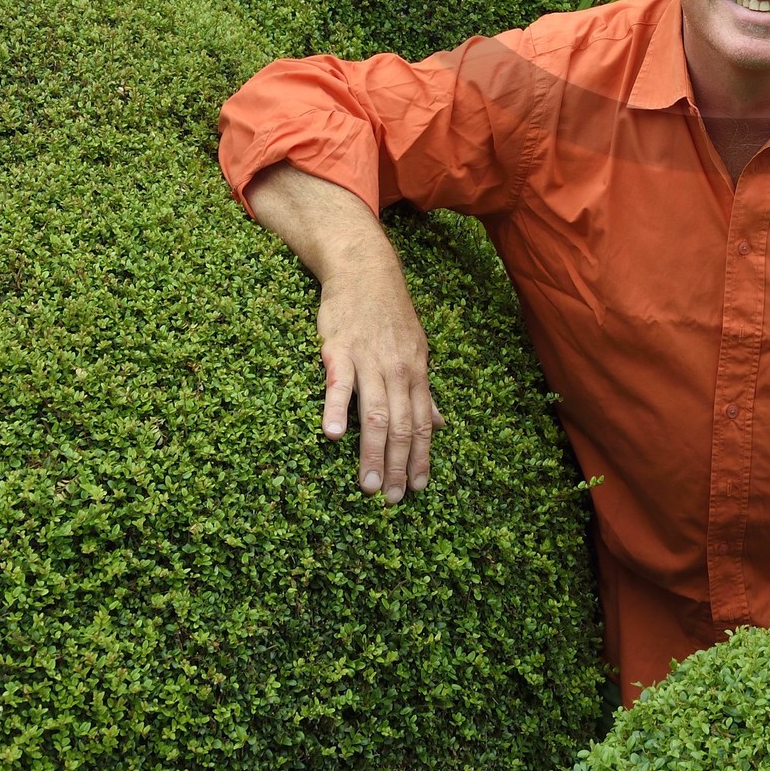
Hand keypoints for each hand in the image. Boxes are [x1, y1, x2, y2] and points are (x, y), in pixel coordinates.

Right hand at [247, 163, 443, 503]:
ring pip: (374, 413)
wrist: (364, 270)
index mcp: (416, 372)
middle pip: (400, 426)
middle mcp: (397, 369)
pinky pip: (338, 383)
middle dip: (398, 466)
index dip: (420, 457)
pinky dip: (336, 409)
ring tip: (369, 486)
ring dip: (372, 452)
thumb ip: (422, 391)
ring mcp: (368, 360)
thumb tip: (438, 425)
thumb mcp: (415, 349)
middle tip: (392, 500)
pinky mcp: (339, 350)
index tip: (418, 488)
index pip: (421, 424)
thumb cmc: (388, 314)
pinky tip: (332, 436)